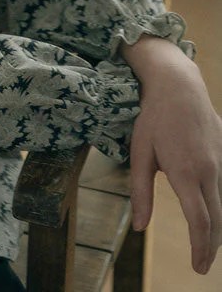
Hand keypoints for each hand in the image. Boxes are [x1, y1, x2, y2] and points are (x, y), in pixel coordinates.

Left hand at [121, 35, 221, 274]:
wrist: (178, 85)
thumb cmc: (153, 118)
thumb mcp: (139, 153)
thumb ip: (140, 192)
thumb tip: (138, 227)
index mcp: (186, 173)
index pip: (199, 221)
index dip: (199, 247)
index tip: (196, 265)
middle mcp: (209, 170)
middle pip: (217, 219)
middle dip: (211, 246)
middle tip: (202, 265)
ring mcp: (220, 160)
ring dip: (218, 228)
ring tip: (207, 245)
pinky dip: (220, 204)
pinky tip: (214, 213)